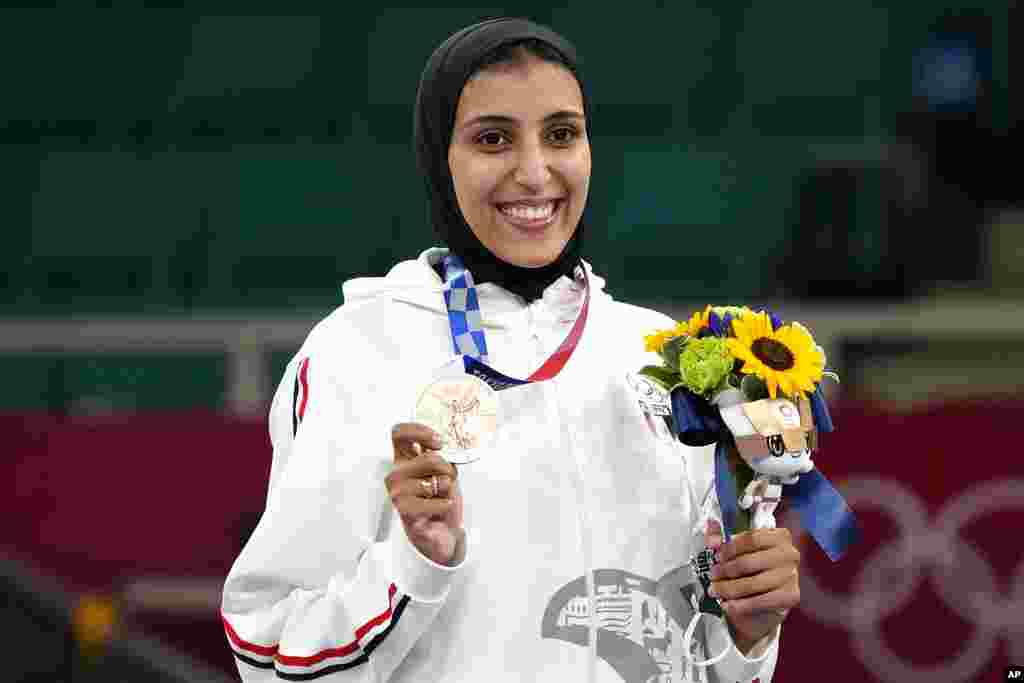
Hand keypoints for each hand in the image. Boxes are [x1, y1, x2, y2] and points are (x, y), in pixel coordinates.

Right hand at [386, 423, 463, 564]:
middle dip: (447, 468)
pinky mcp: (405, 513)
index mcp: (403, 460)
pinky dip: (444, 503)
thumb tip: (441, 446)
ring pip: (432, 480)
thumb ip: (440, 455)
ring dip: (447, 488)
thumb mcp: (444, 471)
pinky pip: (433, 501)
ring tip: (442, 496)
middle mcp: (395, 475)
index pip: (398, 434)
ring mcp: (397, 494)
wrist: (445, 533)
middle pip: (427, 458)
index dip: (419, 432)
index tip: (438, 443)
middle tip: (449, 478)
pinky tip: (443, 507)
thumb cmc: (441, 499)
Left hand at [705, 523, 799, 653]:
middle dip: (725, 571)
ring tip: (716, 590)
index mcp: (778, 536)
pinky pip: (759, 602)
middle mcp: (788, 554)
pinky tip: (728, 605)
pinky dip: (739, 605)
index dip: (729, 548)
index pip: (750, 539)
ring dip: (728, 589)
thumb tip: (712, 534)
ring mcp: (791, 575)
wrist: (771, 592)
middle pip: (748, 563)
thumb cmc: (755, 565)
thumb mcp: (738, 548)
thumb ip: (721, 538)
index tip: (716, 555)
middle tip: (713, 575)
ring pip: (751, 584)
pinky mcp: (790, 596)